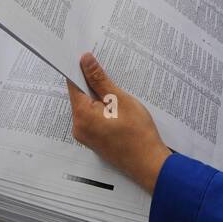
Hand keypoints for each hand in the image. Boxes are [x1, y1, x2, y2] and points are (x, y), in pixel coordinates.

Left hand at [67, 52, 171, 193]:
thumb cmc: (138, 133)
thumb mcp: (119, 99)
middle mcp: (79, 127)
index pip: (73, 85)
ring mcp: (85, 135)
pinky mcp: (94, 140)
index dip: (79, 69)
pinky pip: (92, 117)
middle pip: (79, 95)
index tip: (86, 58)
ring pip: (87, 106)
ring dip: (98, 96)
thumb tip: (85, 61)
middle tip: (106, 72)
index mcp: (82, 115)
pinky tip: (116, 107)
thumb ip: (100, 79)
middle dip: (91, 83)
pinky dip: (101, 108)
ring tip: (116, 93)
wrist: (149, 163)